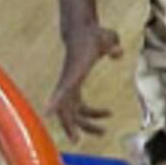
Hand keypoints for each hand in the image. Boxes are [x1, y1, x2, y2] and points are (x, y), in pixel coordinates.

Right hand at [50, 20, 121, 139]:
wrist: (82, 30)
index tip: (47, 114)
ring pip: (73, 112)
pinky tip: (107, 113)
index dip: (56, 101)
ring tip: (103, 131)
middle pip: (67, 109)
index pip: (63, 90)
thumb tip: (117, 52)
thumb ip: (112, 46)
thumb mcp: (107, 38)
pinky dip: (91, 112)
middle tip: (96, 133)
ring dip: (86, 122)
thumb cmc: (93, 35)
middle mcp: (68, 82)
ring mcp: (70, 85)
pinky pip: (80, 105)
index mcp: (73, 73)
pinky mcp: (74, 86)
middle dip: (77, 124)